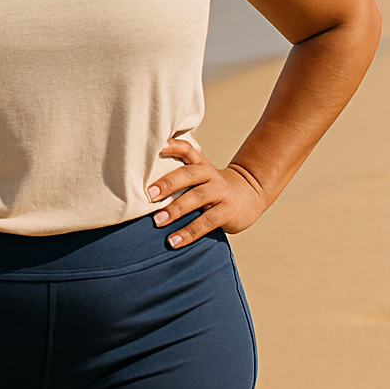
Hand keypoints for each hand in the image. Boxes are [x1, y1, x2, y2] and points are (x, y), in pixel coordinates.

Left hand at [146, 139, 271, 248]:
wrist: (250, 193)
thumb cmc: (213, 185)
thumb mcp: (201, 173)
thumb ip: (178, 172)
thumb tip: (139, 178)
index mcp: (201, 164)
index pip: (188, 150)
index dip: (174, 146)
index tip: (158, 146)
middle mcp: (211, 175)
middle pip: (189, 174)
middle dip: (168, 183)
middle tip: (149, 195)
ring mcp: (220, 193)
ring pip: (197, 198)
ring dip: (176, 210)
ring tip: (157, 221)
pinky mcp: (227, 212)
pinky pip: (206, 222)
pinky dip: (189, 233)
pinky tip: (174, 241)